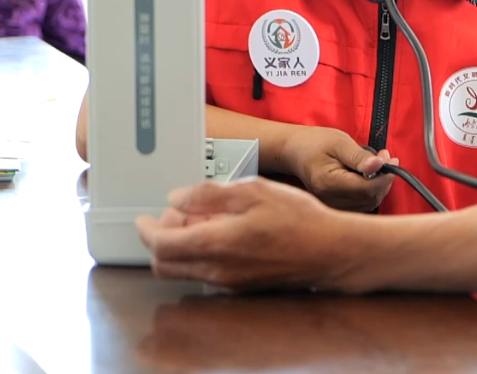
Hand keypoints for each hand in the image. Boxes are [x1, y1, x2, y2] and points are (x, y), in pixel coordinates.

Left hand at [136, 178, 356, 289]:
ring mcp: (228, 283)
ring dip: (183, 246)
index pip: (160, 246)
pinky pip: (207, 274)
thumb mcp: (254, 190)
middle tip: (175, 215)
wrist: (332, 252)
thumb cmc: (300, 220)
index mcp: (215, 244)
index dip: (145, 230)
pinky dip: (202, 255)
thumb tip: (178, 198)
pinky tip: (224, 233)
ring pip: (185, 270)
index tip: (143, 219)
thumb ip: (210, 194)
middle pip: (166, 264)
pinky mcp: (241, 286)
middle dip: (161, 239)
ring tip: (204, 219)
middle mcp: (216, 270)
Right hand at [279, 126, 396, 211]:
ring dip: (379, 184)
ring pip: (369, 203)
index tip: (391, 160)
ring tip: (377, 164)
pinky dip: (371, 191)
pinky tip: (368, 176)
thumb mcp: (339, 142)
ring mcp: (331, 206)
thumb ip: (360, 156)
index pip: (366, 189)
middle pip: (370, 198)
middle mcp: (329, 200)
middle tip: (386, 158)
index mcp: (328, 183)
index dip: (385, 176)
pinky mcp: (336, 207)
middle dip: (384, 179)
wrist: (295, 151)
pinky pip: (362, 204)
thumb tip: (381, 165)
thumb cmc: (315, 143)